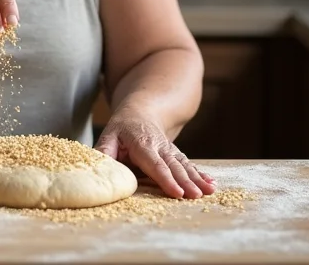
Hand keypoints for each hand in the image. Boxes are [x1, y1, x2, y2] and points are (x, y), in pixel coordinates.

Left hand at [95, 107, 215, 198]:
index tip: (176, 192)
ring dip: (197, 178)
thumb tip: (98, 166)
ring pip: (184, 165)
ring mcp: (170, 150)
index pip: (154, 164)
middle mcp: (159, 146)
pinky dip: (200, 173)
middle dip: (186, 181)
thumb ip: (104, 150)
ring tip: (209, 191)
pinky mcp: (176, 154)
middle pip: (173, 166)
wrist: (140, 112)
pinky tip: (211, 183)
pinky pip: (189, 164)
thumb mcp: (109, 135)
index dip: (165, 178)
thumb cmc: (121, 129)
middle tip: (196, 196)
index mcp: (141, 144)